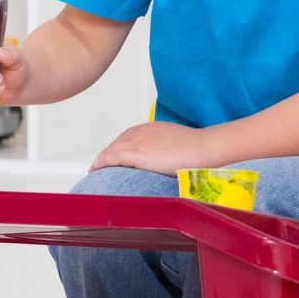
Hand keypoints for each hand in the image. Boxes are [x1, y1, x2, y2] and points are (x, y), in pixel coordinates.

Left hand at [91, 122, 214, 174]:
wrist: (202, 147)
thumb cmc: (196, 148)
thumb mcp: (177, 143)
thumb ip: (167, 148)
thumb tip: (168, 159)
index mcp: (150, 128)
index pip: (127, 138)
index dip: (118, 149)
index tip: (114, 158)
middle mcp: (140, 131)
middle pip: (116, 143)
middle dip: (108, 155)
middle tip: (101, 166)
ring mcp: (137, 141)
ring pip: (110, 150)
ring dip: (101, 160)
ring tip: (96, 170)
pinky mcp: (135, 153)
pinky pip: (110, 158)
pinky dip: (101, 164)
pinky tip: (96, 169)